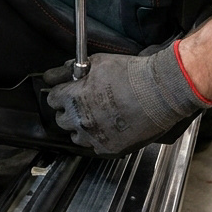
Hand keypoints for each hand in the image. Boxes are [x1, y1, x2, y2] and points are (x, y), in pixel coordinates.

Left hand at [44, 44, 211, 155]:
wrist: (160, 93)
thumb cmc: (131, 75)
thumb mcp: (98, 62)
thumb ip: (72, 69)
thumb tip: (59, 73)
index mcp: (73, 97)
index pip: (51, 99)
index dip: (60, 93)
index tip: (66, 91)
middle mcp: (80, 121)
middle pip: (61, 120)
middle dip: (69, 110)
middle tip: (83, 102)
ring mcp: (94, 138)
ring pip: (76, 136)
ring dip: (82, 127)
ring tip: (97, 116)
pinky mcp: (109, 149)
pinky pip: (94, 147)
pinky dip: (99, 138)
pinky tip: (109, 126)